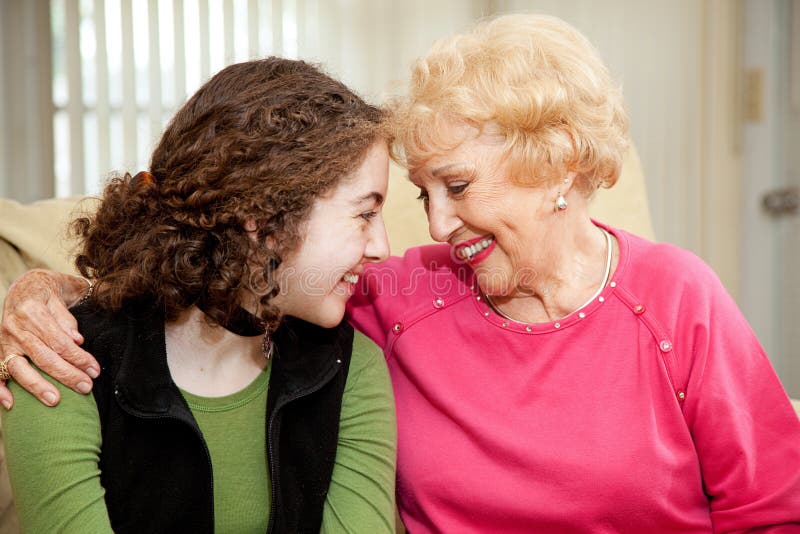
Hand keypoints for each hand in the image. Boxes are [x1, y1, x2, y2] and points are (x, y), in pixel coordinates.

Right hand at [0, 269, 100, 408]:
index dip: (78, 357)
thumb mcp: (60, 302)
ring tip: (55, 401)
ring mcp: (4, 341)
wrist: (25, 289)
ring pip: (19, 367)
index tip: (94, 370)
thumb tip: (77, 341)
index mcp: (33, 312)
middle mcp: (15, 328)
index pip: (59, 341)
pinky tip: (10, 404)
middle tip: (85, 387)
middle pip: (43, 356)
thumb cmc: (48, 298)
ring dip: (37, 386)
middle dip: (66, 374)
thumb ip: (67, 322)